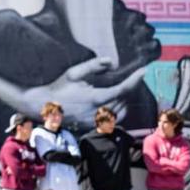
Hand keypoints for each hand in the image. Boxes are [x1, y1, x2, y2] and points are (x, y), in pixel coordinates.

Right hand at [23, 57, 147, 125]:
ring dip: (124, 101)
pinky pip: (114, 120)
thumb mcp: (74, 73)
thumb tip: (111, 62)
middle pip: (124, 101)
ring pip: (122, 112)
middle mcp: (99, 112)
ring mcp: (97, 121)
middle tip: (130, 78)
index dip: (135, 80)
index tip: (144, 71)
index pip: (123, 89)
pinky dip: (118, 111)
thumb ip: (93, 66)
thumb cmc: (59, 87)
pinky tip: (112, 103)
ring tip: (120, 90)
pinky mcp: (94, 127)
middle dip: (129, 90)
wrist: (45, 107)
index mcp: (96, 98)